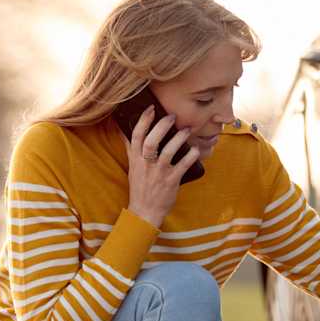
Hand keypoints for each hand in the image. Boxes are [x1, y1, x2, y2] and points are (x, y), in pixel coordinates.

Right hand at [121, 105, 201, 227]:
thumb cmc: (140, 188)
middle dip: (162, 126)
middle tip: (172, 116)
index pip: (136, 136)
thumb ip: (130, 149)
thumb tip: (123, 131)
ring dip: (178, 138)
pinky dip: (191, 155)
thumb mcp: (132, 167)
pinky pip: (183, 165)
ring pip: (168, 151)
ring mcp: (159, 173)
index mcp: (136, 159)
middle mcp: (146, 164)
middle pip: (151, 141)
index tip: (151, 108)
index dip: (143, 120)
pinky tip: (195, 148)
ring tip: (186, 129)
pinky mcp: (171, 181)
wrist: (145, 211)